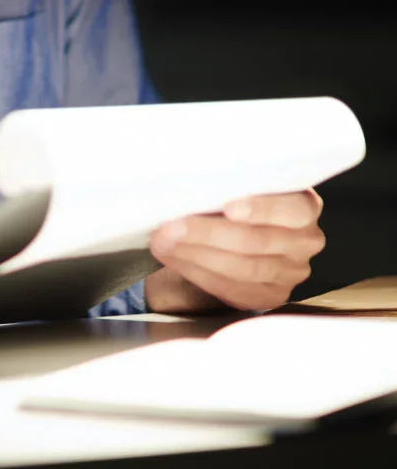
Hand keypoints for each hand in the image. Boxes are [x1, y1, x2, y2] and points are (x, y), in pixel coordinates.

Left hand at [144, 189, 325, 313]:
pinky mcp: (268, 296)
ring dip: (196, 254)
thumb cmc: (235, 193)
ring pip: (242, 269)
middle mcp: (305, 241)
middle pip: (256, 241)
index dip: (262, 208)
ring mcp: (289, 273)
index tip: (227, 206)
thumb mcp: (241, 179)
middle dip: (208, 233)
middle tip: (170, 225)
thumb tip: (192, 172)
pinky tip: (173, 257)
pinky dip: (197, 271)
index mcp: (305, 206)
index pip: (293, 209)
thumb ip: (230, 177)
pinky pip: (231, 289)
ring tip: (163, 240)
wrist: (233, 230)